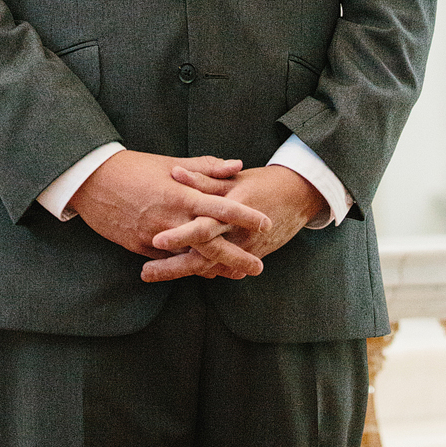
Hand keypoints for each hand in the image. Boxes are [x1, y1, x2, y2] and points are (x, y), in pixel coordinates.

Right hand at [70, 151, 270, 276]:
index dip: (244, 216)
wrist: (92, 183)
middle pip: (210, 243)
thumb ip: (207, 168)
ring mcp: (154, 237)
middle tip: (259, 266)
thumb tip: (237, 165)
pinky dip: (188, 267)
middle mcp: (170, 220)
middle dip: (236, 256)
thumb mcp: (173, 164)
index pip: (220, 208)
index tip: (266, 223)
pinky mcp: (140, 248)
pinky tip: (205, 272)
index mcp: (181, 196)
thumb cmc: (136, 168)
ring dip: (214, 267)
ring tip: (237, 274)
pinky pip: (169, 262)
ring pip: (190, 258)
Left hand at [144, 164, 325, 282]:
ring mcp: (247, 248)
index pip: (204, 227)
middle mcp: (239, 234)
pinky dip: (202, 271)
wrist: (301, 196)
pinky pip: (223, 268)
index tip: (155, 241)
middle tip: (144, 273)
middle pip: (202, 256)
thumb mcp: (235, 178)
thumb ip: (204, 179)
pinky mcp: (251, 255)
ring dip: (181, 271)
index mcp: (234, 209)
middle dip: (172, 267)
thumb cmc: (265, 182)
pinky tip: (180, 273)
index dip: (180, 236)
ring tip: (151, 274)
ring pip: (210, 267)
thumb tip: (175, 172)